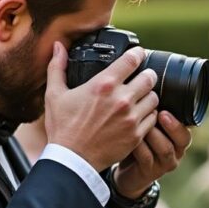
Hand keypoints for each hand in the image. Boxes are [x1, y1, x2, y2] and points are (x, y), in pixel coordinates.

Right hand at [44, 43, 158, 170]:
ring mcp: (131, 118)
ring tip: (141, 97)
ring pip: (154, 98)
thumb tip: (58, 46)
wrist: (71, 161)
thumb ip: (57, 67)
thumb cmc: (62, 128)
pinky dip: (149, 115)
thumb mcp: (54, 95)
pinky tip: (140, 115)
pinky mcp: (136, 135)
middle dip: (146, 75)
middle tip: (142, 77)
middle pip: (149, 77)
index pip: (132, 60)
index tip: (138, 53)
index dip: (137, 53)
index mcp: (104, 85)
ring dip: (148, 95)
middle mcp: (121, 99)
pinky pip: (153, 119)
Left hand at [114, 111, 192, 197]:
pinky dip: (139, 146)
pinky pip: (147, 158)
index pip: (188, 128)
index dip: (179, 121)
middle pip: (183, 139)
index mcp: (178, 137)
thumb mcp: (147, 126)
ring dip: (154, 134)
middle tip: (160, 114)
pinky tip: (129, 136)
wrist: (127, 170)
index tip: (165, 110)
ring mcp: (164, 164)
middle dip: (172, 126)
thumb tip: (149, 90)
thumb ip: (153, 114)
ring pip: (165, 149)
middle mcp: (176, 151)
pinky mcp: (151, 173)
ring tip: (142, 124)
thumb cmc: (138, 141)